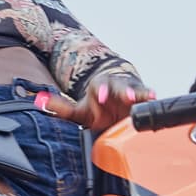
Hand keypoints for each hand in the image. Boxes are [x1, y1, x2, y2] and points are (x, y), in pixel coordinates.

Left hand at [35, 68, 153, 132]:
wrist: (115, 100)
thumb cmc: (96, 108)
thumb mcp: (77, 110)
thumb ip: (59, 107)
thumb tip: (38, 101)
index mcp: (98, 87)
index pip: (98, 88)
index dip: (99, 91)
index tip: (99, 97)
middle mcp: (115, 86)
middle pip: (119, 86)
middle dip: (123, 91)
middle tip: (127, 97)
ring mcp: (130, 90)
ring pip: (136, 89)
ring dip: (141, 93)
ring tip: (149, 97)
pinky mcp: (142, 97)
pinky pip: (148, 97)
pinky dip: (151, 97)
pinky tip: (157, 98)